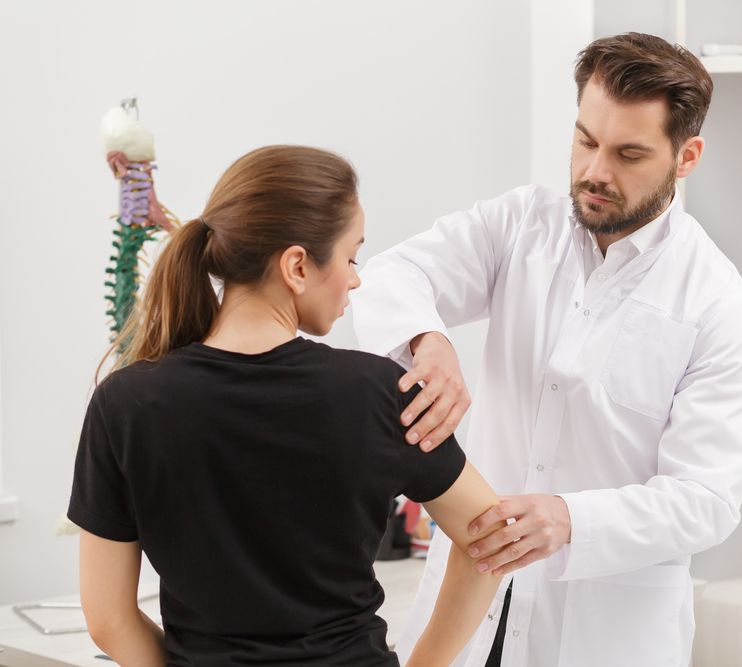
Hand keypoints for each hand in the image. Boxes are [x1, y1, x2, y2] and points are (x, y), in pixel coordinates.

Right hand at [398, 331, 470, 451]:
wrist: (442, 349)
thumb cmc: (445, 378)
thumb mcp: (453, 396)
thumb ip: (446, 413)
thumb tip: (430, 440)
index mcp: (462, 400)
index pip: (450, 423)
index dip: (437, 437)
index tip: (423, 447)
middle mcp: (454, 388)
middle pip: (439, 412)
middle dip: (423, 428)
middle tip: (410, 438)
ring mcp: (442, 375)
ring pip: (428, 396)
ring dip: (414, 410)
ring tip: (403, 421)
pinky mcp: (429, 364)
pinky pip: (417, 375)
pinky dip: (408, 382)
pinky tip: (400, 390)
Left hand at [466, 494, 570, 575]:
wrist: (569, 517)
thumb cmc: (541, 506)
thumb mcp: (524, 499)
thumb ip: (504, 501)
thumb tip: (478, 502)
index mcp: (527, 504)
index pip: (501, 511)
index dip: (485, 520)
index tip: (471, 529)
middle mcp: (536, 520)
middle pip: (506, 534)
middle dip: (487, 544)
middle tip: (472, 551)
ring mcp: (542, 537)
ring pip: (515, 551)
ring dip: (495, 560)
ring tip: (480, 566)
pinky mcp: (545, 551)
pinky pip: (524, 561)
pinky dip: (509, 567)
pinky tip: (496, 571)